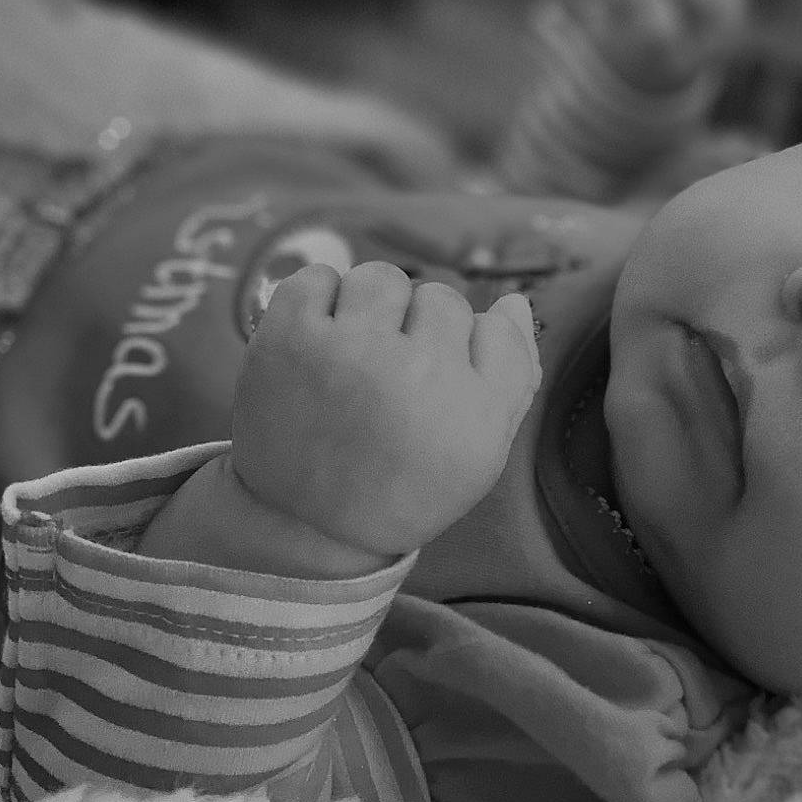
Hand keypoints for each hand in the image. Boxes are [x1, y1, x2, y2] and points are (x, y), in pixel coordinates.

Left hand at [229, 262, 542, 558]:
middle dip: (420, 331)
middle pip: (440, 298)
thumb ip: (511, 374)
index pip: (495, 326)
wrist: (302, 525)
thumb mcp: (479, 452)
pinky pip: (317, 277)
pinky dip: (320, 298)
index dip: (468, 349)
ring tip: (356, 350)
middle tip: (392, 376)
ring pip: (382, 278)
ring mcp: (347, 351)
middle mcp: (416, 373)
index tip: (439, 382)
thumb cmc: (401, 487)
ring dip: (372, 307)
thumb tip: (513, 302)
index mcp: (471, 407)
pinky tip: (322, 335)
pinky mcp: (288, 339)